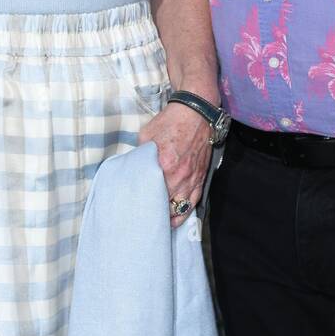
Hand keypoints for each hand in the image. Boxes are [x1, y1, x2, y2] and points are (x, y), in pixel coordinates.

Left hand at [137, 101, 213, 226]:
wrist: (195, 112)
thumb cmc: (170, 121)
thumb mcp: (146, 136)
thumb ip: (140, 155)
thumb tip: (133, 167)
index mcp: (165, 165)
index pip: (152, 193)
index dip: (144, 204)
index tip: (135, 211)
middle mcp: (180, 175)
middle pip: (166, 204)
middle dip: (156, 213)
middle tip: (145, 219)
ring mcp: (192, 178)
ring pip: (182, 207)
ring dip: (171, 217)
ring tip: (161, 223)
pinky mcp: (201, 177)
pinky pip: (194, 201)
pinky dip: (186, 211)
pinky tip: (178, 217)